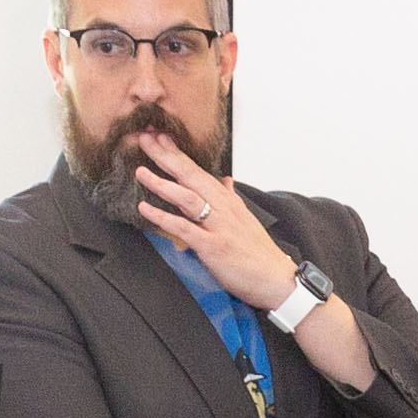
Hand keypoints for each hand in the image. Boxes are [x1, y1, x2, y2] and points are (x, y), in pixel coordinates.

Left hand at [126, 134, 298, 310]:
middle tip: (145, 140)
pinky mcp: (213, 246)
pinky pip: (184, 228)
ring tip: (141, 171)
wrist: (277, 279)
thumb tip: (226, 181)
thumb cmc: (259, 253)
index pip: (199, 171)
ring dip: (162, 183)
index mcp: (228, 201)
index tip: (160, 138)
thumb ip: (232, 198)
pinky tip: (145, 209)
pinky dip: (163, 218)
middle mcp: (223, 208)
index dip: (178, 154)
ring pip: (187, 198)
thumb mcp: (246, 218)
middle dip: (166, 157)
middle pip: (191, 176)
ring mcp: (218, 226)